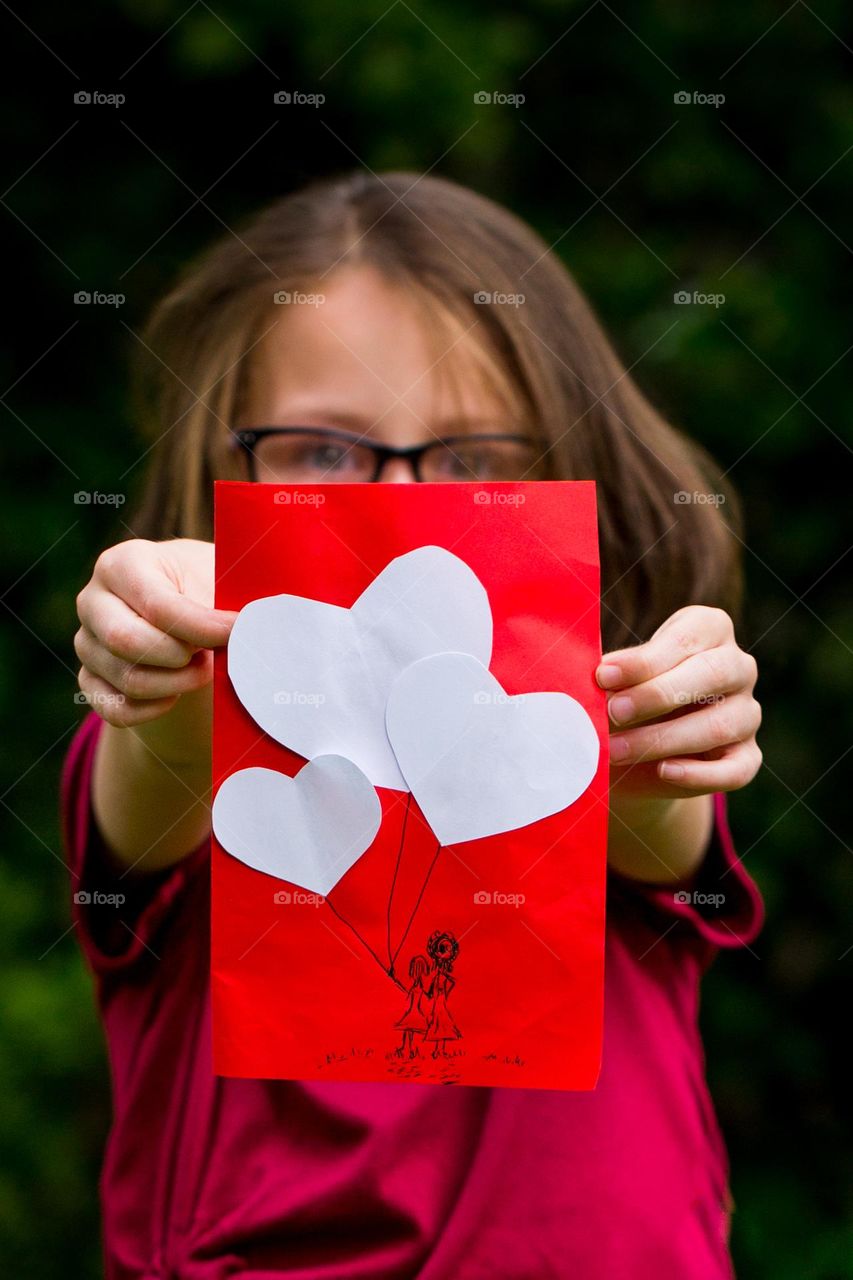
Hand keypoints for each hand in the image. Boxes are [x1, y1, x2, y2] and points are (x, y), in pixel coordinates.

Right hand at [75, 538, 235, 727]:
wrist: (187, 609)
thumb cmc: (204, 587)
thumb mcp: (216, 578)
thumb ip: (225, 600)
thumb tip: (248, 629)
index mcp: (123, 564)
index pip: (158, 606)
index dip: (203, 627)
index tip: (237, 634)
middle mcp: (93, 601)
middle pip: (126, 642)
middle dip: (180, 657)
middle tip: (211, 656)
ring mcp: (86, 642)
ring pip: (127, 680)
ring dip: (177, 684)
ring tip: (202, 668)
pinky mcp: (89, 678)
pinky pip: (115, 709)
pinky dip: (152, 710)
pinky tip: (177, 695)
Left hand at [597, 605, 761, 798]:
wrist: (636, 749)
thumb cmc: (626, 695)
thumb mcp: (618, 679)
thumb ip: (613, 675)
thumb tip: (597, 677)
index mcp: (709, 630)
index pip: (685, 639)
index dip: (644, 660)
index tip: (603, 675)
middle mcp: (738, 667)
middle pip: (712, 674)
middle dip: (657, 694)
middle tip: (612, 711)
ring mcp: (747, 713)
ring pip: (719, 725)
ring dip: (663, 740)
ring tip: (616, 749)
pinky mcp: (747, 756)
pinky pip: (735, 769)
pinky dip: (699, 774)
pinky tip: (663, 772)